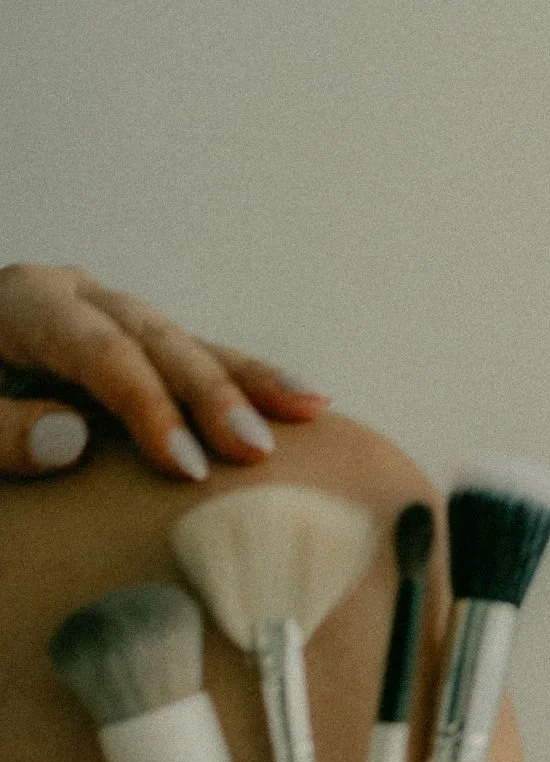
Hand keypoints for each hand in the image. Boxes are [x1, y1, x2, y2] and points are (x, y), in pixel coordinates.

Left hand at [0, 262, 331, 479]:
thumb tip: (73, 436)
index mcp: (26, 303)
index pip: (100, 353)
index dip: (147, 408)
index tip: (185, 465)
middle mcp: (80, 297)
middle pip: (157, 341)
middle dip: (212, 396)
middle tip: (254, 449)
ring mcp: (113, 315)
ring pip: (189, 342)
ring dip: (249, 383)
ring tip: (308, 410)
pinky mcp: (137, 344)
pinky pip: (198, 357)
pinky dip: (246, 381)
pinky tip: (301, 403)